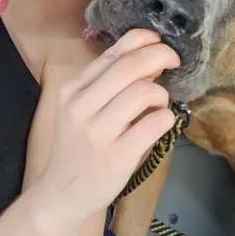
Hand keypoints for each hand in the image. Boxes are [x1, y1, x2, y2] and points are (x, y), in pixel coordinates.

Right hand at [43, 29, 179, 220]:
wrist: (60, 195)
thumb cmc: (78, 148)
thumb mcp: (81, 109)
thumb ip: (109, 83)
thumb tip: (151, 60)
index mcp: (73, 89)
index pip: (113, 51)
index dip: (144, 40)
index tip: (160, 44)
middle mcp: (81, 106)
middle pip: (131, 66)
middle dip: (161, 56)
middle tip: (174, 63)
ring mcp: (98, 132)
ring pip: (144, 92)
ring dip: (161, 94)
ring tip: (158, 105)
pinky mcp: (117, 157)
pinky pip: (154, 124)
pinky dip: (166, 118)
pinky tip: (161, 124)